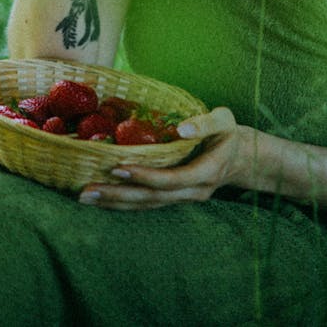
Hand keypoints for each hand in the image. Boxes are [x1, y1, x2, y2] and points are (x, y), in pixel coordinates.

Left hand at [78, 107, 244, 210]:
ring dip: (115, 203)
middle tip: (87, 191)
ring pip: (147, 205)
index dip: (144, 176)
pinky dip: (124, 202)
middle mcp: (193, 192)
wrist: (241, 157)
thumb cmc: (229, 133)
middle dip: (118, 195)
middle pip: (152, 199)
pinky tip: (102, 199)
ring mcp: (183, 198)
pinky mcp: (174, 197)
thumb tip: (180, 129)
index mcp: (206, 173)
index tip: (118, 166)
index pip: (171, 179)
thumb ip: (205, 123)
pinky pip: (147, 203)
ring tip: (85, 197)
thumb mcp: (224, 120)